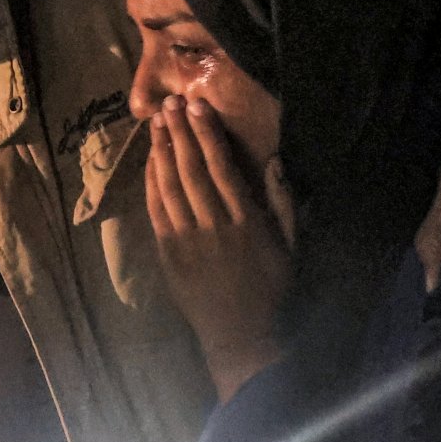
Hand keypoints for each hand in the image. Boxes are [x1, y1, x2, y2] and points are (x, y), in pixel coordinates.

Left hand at [146, 96, 293, 400]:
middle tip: (169, 103)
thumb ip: (284, 203)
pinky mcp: (169, 256)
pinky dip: (150, 184)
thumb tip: (275, 162)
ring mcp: (187, 242)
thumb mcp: (292, 247)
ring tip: (156, 123)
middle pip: (191, 170)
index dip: (207, 134)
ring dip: (161, 152)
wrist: (243, 338)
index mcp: (246, 221)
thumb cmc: (273, 291)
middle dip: (179, 133)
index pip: (222, 167)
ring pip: (169, 187)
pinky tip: (149, 162)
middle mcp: (214, 226)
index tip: (197, 107)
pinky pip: (156, 213)